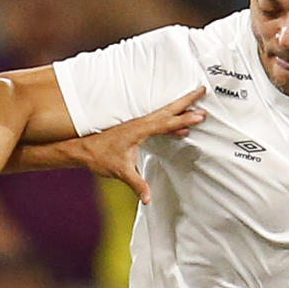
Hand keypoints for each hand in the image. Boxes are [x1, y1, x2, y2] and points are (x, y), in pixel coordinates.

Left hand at [79, 87, 206, 201]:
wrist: (85, 150)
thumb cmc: (101, 157)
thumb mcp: (121, 172)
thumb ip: (137, 184)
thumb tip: (148, 198)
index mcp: (140, 129)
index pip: (167, 123)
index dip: (185, 119)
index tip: (201, 114)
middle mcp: (141, 123)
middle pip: (169, 109)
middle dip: (187, 100)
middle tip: (203, 89)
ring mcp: (140, 124)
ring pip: (165, 113)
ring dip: (181, 107)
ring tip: (198, 104)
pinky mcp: (138, 129)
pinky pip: (160, 122)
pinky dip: (172, 122)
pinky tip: (181, 129)